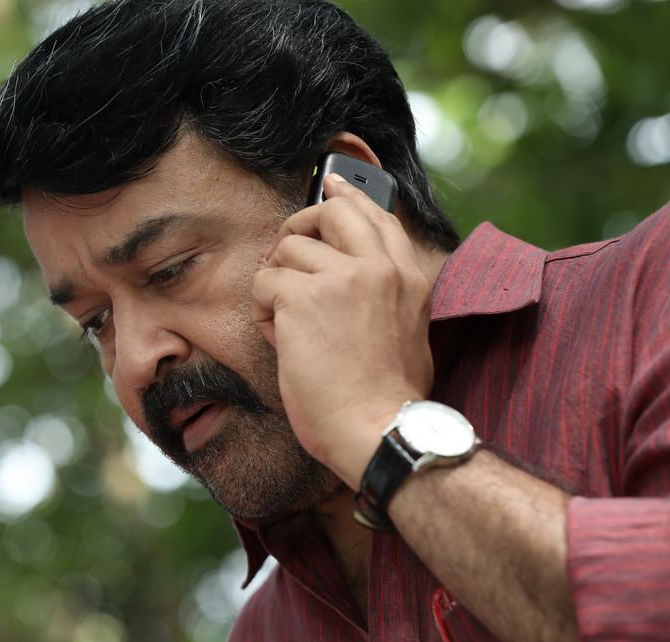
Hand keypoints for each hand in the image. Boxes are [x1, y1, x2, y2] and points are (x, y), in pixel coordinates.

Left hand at [251, 174, 434, 487]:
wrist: (379, 428)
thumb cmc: (387, 399)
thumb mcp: (407, 334)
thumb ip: (386, 298)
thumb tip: (346, 283)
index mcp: (408, 277)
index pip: (376, 217)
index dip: (349, 197)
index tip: (331, 185)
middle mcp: (378, 268)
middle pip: (331, 211)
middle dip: (299, 223)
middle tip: (284, 251)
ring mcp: (341, 278)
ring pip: (288, 248)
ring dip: (275, 282)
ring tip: (284, 322)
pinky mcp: (303, 297)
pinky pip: (264, 281)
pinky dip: (261, 309)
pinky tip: (277, 337)